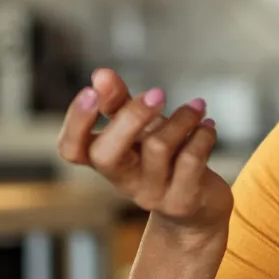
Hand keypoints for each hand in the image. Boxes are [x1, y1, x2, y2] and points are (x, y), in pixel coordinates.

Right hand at [56, 67, 231, 241]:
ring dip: (182, 118)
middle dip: (130, 116)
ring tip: (197, 107)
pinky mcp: (181, 201)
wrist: (200, 204)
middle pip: (106, 155)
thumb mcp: (138, 128)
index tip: (91, 90)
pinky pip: (190, 160)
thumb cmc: (162, 158)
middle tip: (158, 92)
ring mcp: (150, 195)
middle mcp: (122, 180)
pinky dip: (202, 135)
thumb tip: (100, 75)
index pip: (71, 149)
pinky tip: (207, 127)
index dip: (76, 121)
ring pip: (158, 147)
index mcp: (104, 160)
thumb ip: (118, 102)